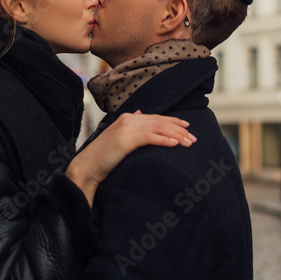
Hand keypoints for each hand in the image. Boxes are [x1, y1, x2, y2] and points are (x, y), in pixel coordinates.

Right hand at [66, 110, 195, 204]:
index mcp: (128, 117)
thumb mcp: (118, 138)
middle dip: (179, 129)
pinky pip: (149, 137)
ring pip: (158, 127)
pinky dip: (163, 139)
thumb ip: (130, 126)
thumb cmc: (103, 157)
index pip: (156, 117)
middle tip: (194, 138)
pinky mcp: (125, 139)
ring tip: (189, 142)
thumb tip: (141, 113)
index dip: (173, 121)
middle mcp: (128, 119)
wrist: (87, 166)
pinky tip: (175, 143)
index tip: (187, 127)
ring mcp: (126, 128)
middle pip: (160, 121)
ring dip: (176, 135)